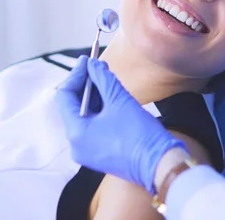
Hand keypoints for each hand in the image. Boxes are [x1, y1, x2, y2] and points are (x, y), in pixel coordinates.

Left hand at [56, 56, 186, 193]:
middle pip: (73, 107)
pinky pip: (92, 128)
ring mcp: (87, 152)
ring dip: (94, 97)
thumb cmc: (139, 134)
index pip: (65, 96)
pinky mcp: (99, 155)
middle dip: (85, 84)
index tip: (87, 60)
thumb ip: (103, 79)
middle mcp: (76, 145)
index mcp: (76, 133)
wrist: (159, 164)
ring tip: (106, 78)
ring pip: (84, 117)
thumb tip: (92, 64)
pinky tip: (110, 97)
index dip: (76, 75)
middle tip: (97, 65)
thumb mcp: (119, 100)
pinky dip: (99, 111)